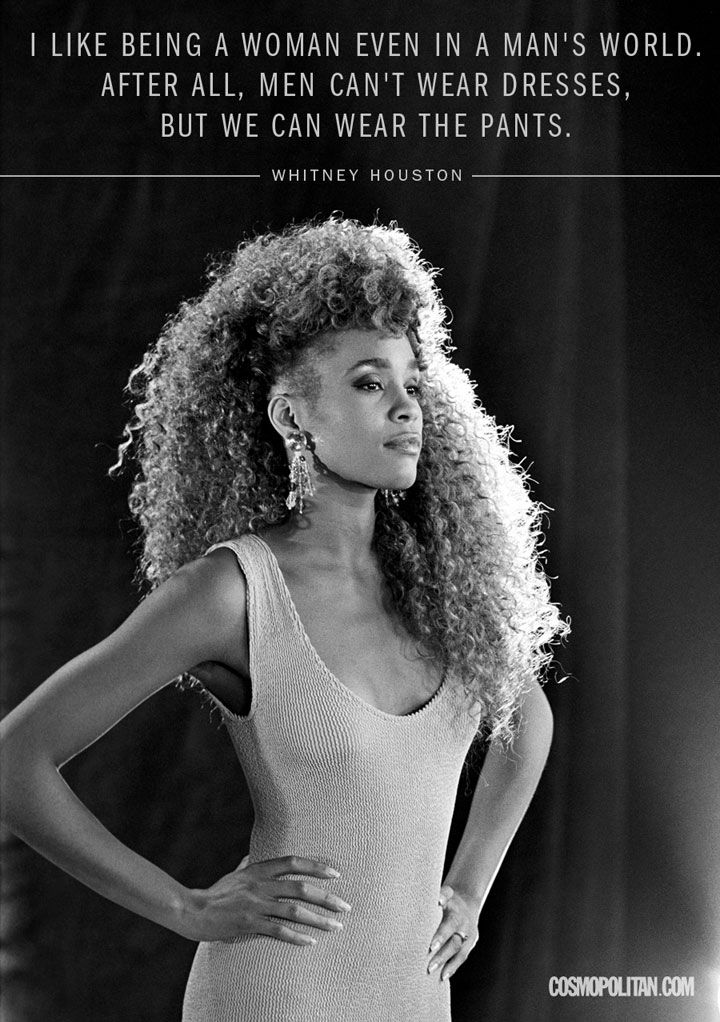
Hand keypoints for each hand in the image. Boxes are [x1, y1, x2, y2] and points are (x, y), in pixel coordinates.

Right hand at [179, 855, 350, 943]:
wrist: (192, 911)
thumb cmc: (216, 893)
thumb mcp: (236, 874)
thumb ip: (249, 866)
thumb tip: (254, 858)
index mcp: (259, 869)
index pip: (293, 862)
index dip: (316, 866)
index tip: (336, 874)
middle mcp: (260, 884)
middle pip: (301, 888)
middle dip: (326, 898)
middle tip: (345, 907)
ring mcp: (255, 904)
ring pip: (294, 910)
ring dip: (318, 920)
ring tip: (335, 926)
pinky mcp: (249, 924)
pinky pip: (278, 931)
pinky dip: (296, 937)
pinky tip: (310, 942)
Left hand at [427, 883, 479, 980]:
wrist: (466, 903)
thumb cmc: (449, 899)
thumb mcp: (446, 893)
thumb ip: (442, 895)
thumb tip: (438, 900)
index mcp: (457, 913)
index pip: (450, 925)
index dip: (442, 936)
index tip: (431, 946)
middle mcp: (465, 926)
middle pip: (455, 942)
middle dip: (442, 955)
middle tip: (429, 966)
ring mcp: (469, 937)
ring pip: (459, 953)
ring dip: (446, 964)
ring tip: (431, 972)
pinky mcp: (470, 945)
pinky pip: (461, 958)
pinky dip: (452, 967)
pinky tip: (442, 977)